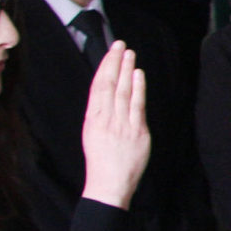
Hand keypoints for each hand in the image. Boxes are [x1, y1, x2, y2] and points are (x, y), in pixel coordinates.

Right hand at [80, 44, 149, 209]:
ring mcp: (122, 126)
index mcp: (92, 119)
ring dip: (127, 71)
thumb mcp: (93, 133)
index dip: (104, 67)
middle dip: (115, 63)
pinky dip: (138, 89)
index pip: (98, 87)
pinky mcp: (137, 133)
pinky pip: (137, 106)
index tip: (110, 53)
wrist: (109, 185)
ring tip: (130, 54)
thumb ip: (102, 114)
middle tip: (120, 45)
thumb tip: (110, 93)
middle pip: (110, 85)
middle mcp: (106, 120)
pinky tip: (138, 75)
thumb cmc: (101, 161)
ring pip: (124, 92)